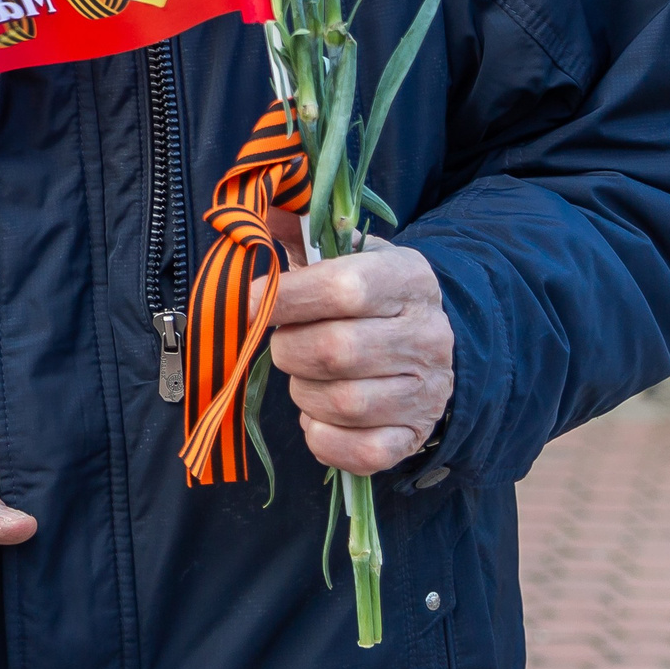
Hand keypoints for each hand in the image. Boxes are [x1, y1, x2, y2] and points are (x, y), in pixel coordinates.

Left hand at [255, 240, 453, 475]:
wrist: (431, 345)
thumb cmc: (370, 295)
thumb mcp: (344, 251)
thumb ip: (293, 229)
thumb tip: (238, 216)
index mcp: (407, 279)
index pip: (343, 288)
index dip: (285, 297)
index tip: (248, 303)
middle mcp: (426, 336)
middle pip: (335, 351)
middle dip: (288, 350)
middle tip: (284, 344)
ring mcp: (425, 392)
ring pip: (341, 403)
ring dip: (303, 393)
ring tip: (307, 376)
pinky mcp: (413, 437)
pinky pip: (358, 452)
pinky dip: (323, 439)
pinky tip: (319, 416)